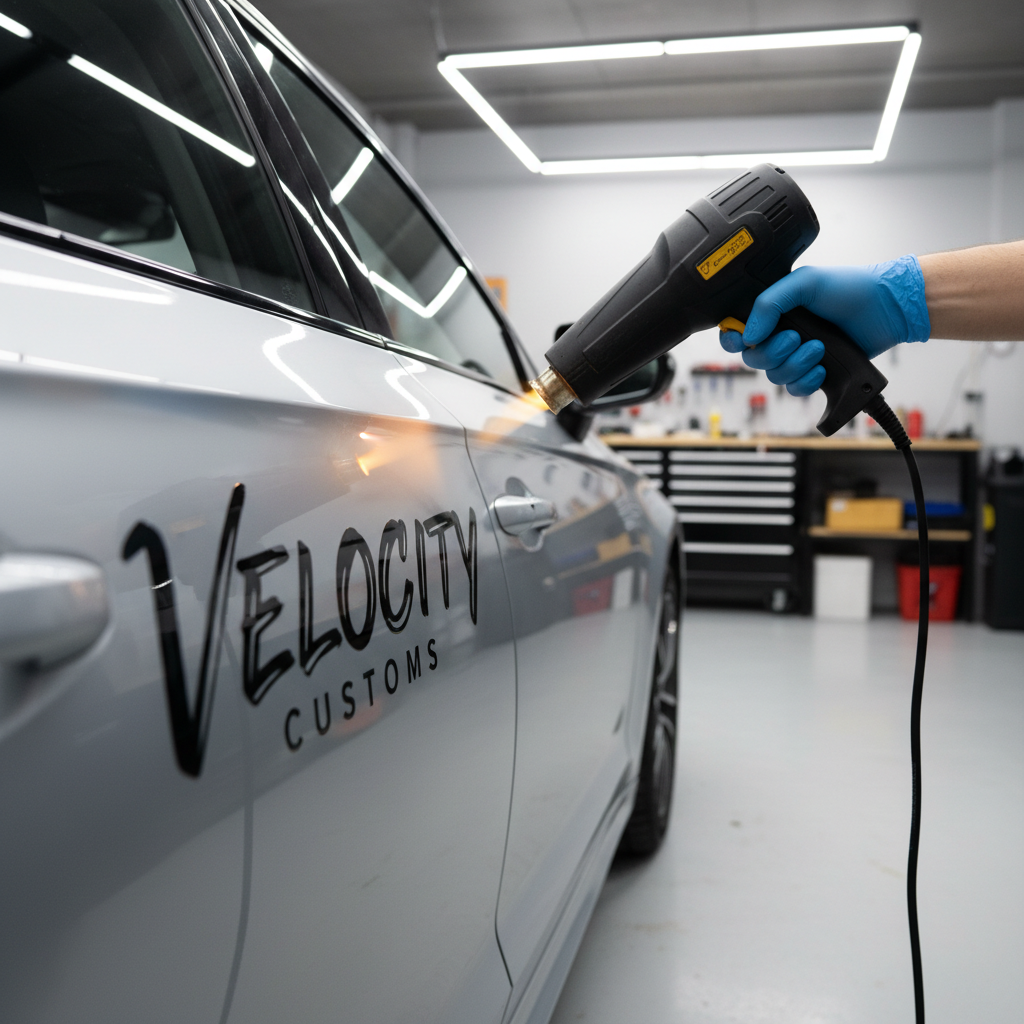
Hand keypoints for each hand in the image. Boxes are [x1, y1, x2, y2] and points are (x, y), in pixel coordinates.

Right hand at [720, 256, 930, 395]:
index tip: (744, 340)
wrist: (886, 309)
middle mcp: (781, 335)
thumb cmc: (849, 288)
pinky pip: (795, 389)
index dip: (733, 340)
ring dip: (795, 365)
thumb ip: (769, 303)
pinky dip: (806, 382)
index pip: (737, 332)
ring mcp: (798, 355)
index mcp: (773, 312)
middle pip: (754, 359)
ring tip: (819, 349)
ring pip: (775, 376)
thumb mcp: (805, 282)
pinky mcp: (815, 373)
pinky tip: (822, 368)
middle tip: (796, 338)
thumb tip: (748, 335)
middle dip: (773, 352)